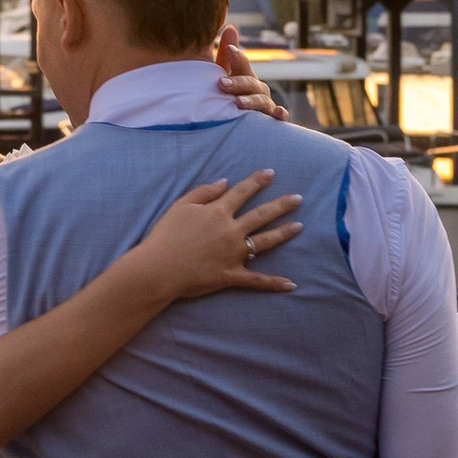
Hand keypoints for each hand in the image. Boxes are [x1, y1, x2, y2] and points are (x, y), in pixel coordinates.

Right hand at [132, 170, 298, 303]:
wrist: (159, 268)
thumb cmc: (165, 236)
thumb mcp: (180, 206)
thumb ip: (204, 192)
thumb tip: (225, 182)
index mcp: (218, 212)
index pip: (242, 192)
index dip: (257, 181)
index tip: (271, 173)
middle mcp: (231, 231)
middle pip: (262, 214)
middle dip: (281, 205)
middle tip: (298, 198)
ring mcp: (234, 254)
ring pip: (265, 241)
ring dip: (283, 233)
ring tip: (299, 227)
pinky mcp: (231, 275)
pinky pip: (257, 280)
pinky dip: (274, 283)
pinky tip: (291, 284)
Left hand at [213, 26, 286, 118]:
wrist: (236, 121)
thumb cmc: (229, 96)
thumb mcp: (225, 75)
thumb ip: (227, 55)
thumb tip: (230, 26)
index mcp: (246, 77)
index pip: (242, 65)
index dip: (237, 58)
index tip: (228, 50)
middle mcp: (258, 89)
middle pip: (250, 83)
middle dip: (237, 83)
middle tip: (222, 83)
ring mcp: (266, 105)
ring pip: (261, 100)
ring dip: (252, 100)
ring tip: (239, 102)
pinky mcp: (270, 120)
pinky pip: (277, 118)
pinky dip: (280, 114)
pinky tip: (278, 113)